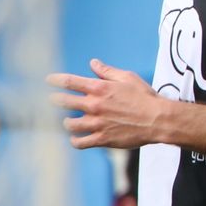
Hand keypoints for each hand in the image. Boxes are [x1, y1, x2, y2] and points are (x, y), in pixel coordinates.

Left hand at [50, 60, 164, 149]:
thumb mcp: (128, 78)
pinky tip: (76, 138)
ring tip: (69, 122)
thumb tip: (93, 63)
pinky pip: (80, 142)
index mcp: (99, 88)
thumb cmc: (145, 97)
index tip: (48, 80)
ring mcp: (97, 123)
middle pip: (63, 102)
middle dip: (55, 100)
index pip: (69, 82)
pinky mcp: (102, 139)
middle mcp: (94, 105)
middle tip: (53, 100)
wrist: (158, 120)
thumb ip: (107, 72)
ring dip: (67, 122)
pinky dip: (75, 141)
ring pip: (69, 124)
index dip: (55, 80)